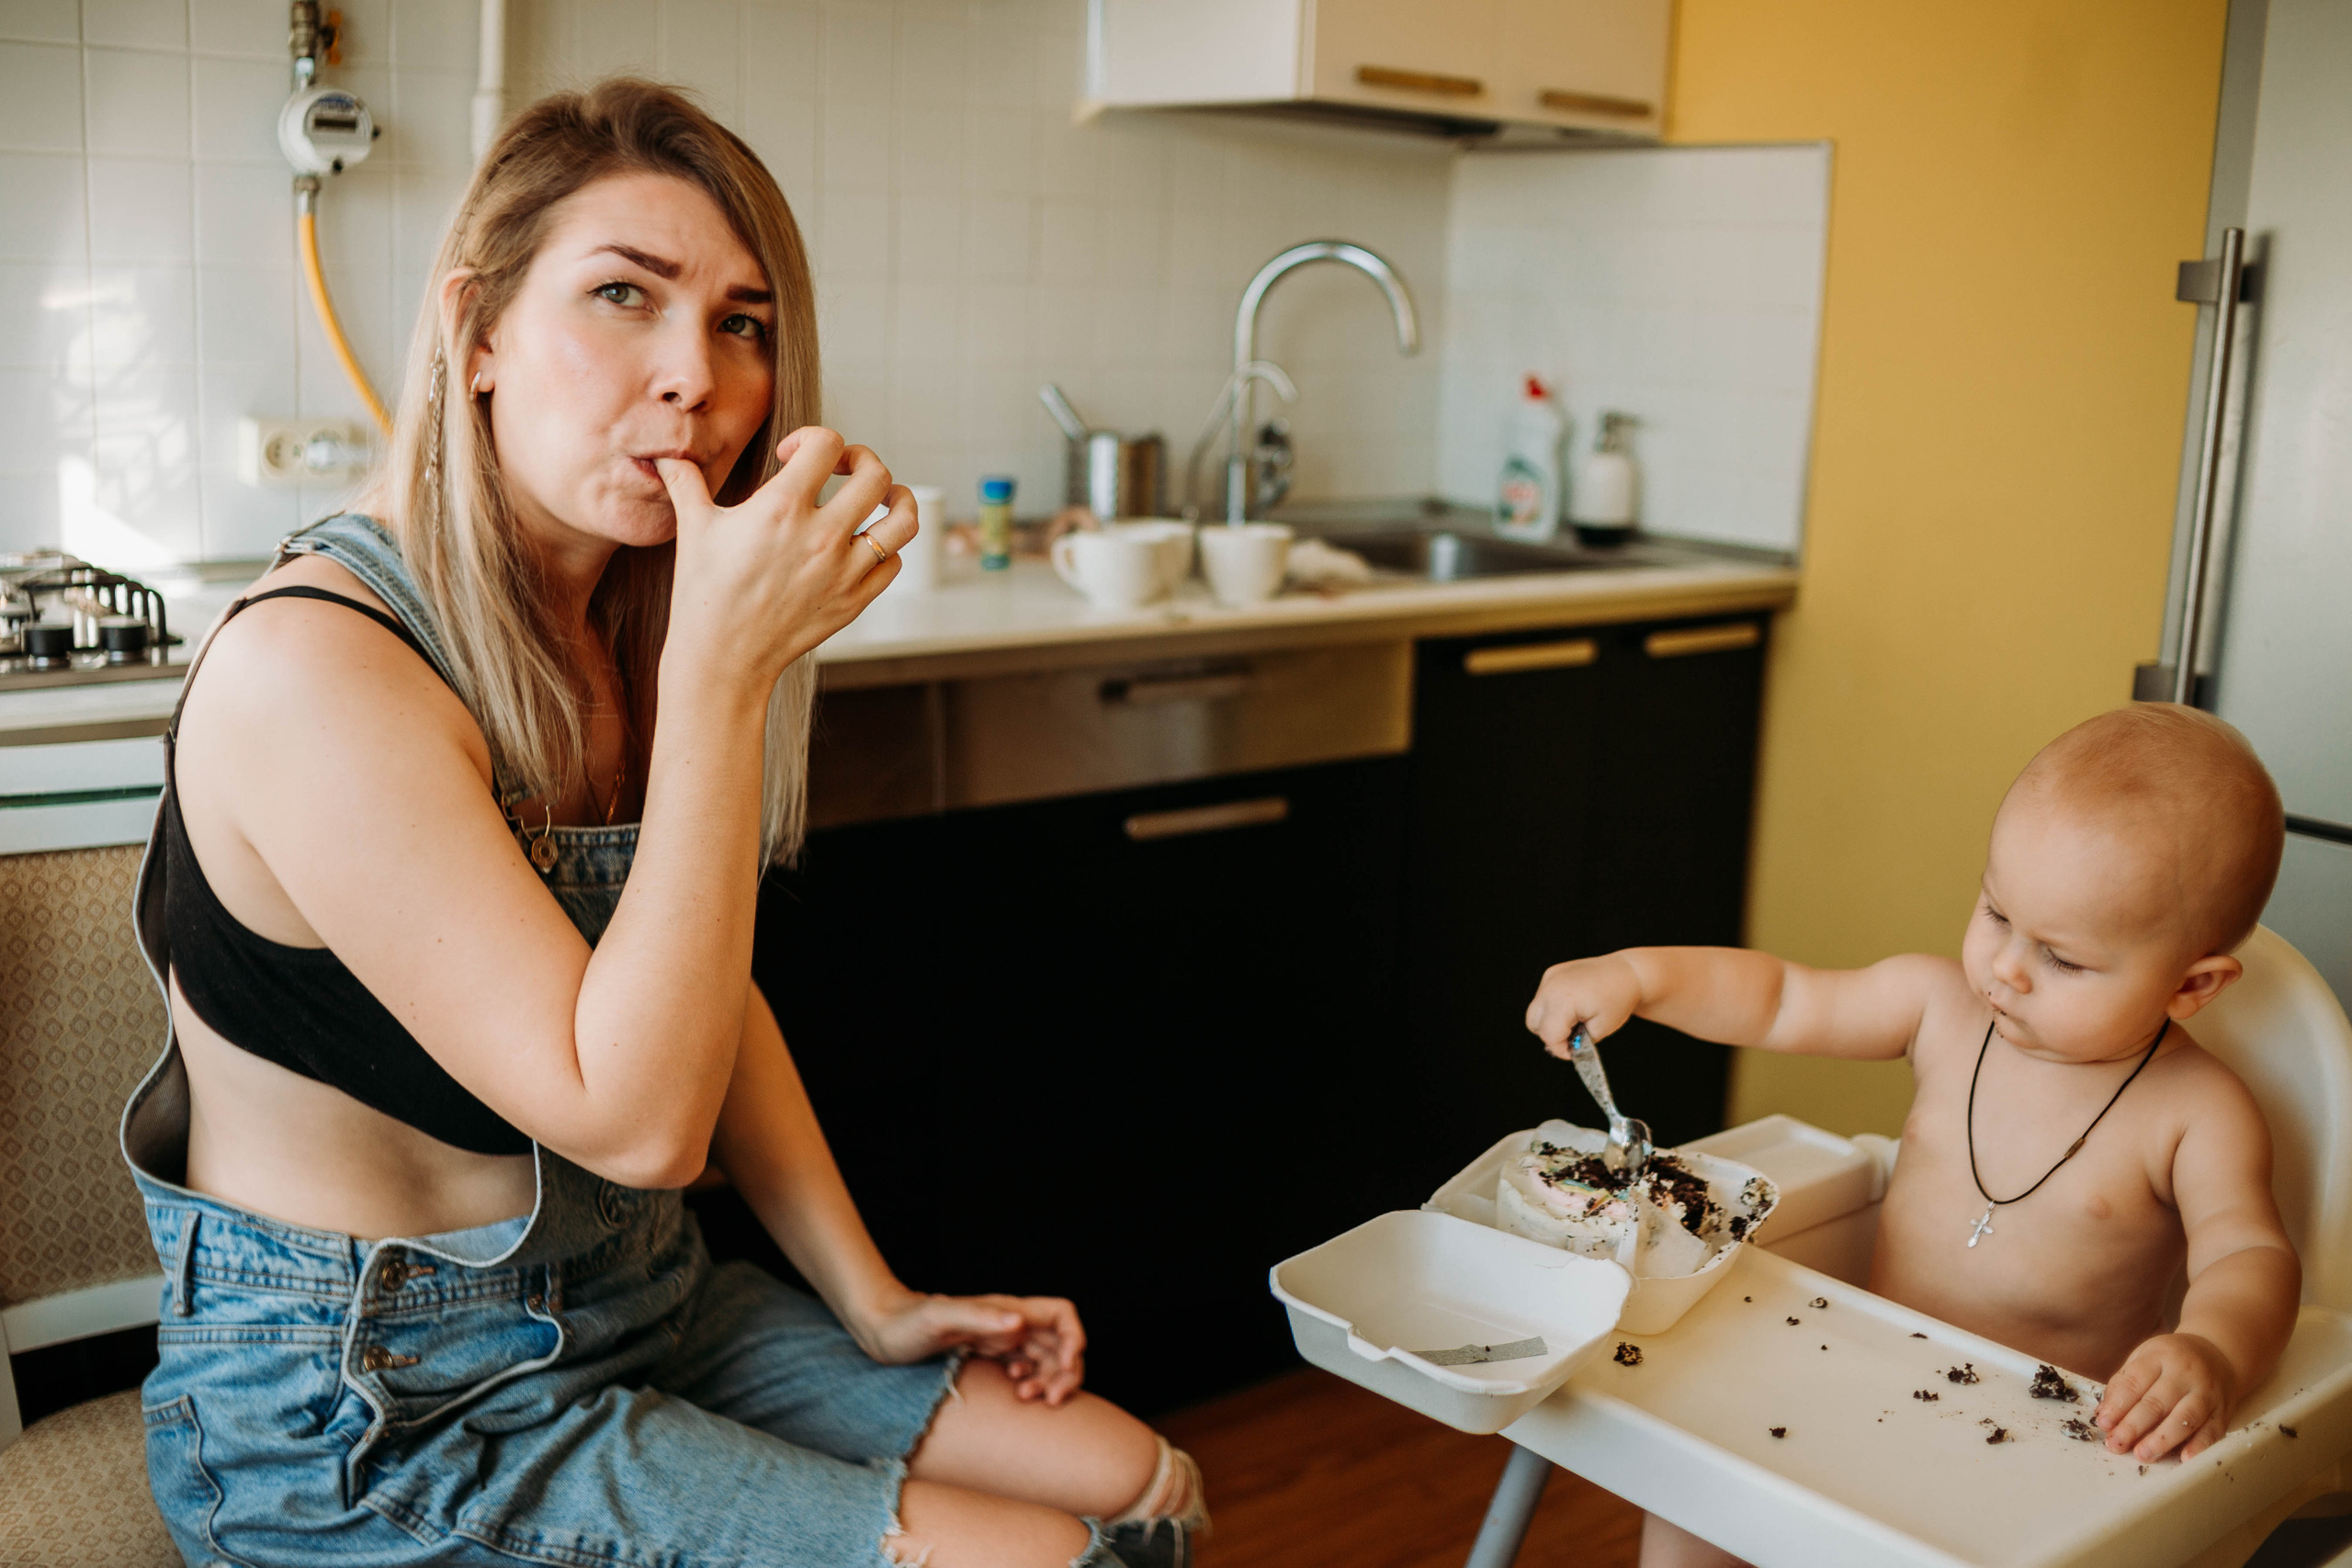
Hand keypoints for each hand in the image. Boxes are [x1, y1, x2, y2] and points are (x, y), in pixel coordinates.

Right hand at [656, 427, 917, 693]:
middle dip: (861, 459)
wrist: (721, 657)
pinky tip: (866, 543)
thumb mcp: (693, 528)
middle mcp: (820, 536)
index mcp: (781, 509)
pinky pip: (894, 562)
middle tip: (841, 467)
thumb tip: (667, 455)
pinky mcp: (854, 600)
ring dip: (897, 499)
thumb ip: (684, 482)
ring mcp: (843, 571)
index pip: (826, 444)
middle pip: (875, 475)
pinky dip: (887, 547)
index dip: (811, 437)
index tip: (792, 456)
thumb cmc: (703, 592)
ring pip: (902, 520)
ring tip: (882, 496)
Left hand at [847, 1286, 1087, 1405]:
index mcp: (1007, 1309)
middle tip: (1052, 1399)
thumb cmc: (905, 1322)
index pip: (1061, 1314)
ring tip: (1029, 1398)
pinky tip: (1016, 1393)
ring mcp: (1001, 1339)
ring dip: (1049, 1381)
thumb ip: (979, 1317)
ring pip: (1046, 1359)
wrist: (880, 1329)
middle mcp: (1010, 1323)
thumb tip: (1019, 1322)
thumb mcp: (939, 1317)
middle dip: (1067, 1371)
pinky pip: (1026, 1369)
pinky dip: (1032, 1383)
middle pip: (1060, 1342)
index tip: (1064, 1364)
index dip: (1074, 1337)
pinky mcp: (988, 1355)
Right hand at [1526, 953, 1643, 1056]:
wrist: (1628, 972)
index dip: (1559, 1048)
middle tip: (1572, 1036)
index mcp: (1564, 1000)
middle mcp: (1551, 986)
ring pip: (1535, 1010)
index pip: (1549, 1034)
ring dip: (1550, 1021)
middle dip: (1551, 1035)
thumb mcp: (1601, 1029)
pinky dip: (1553, 1006)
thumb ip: (1579, 1042)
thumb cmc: (1619, 998)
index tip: (1572, 1053)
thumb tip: (1565, 1047)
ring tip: (1573, 1020)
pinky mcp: (1552, 973)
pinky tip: (1573, 1006)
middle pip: (1533, 1023)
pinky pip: (1543, 997)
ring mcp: (1550, 977)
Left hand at [2095, 1332, 2234, 1460]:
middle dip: (2134, 1426)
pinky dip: (2200, 1446)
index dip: (2118, 1405)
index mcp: (2159, 1355)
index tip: (2104, 1424)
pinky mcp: (2223, 1411)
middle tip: (2117, 1445)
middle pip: (2157, 1402)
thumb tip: (2103, 1415)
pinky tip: (2185, 1459)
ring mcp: (2207, 1392)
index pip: (2135, 1381)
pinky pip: (2213, 1430)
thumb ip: (2123, 1384)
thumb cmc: (2170, 1361)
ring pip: (2185, 1417)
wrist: (2218, 1354)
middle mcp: (2185, 1372)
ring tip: (2143, 1455)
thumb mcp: (2144, 1358)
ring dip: (2163, 1439)